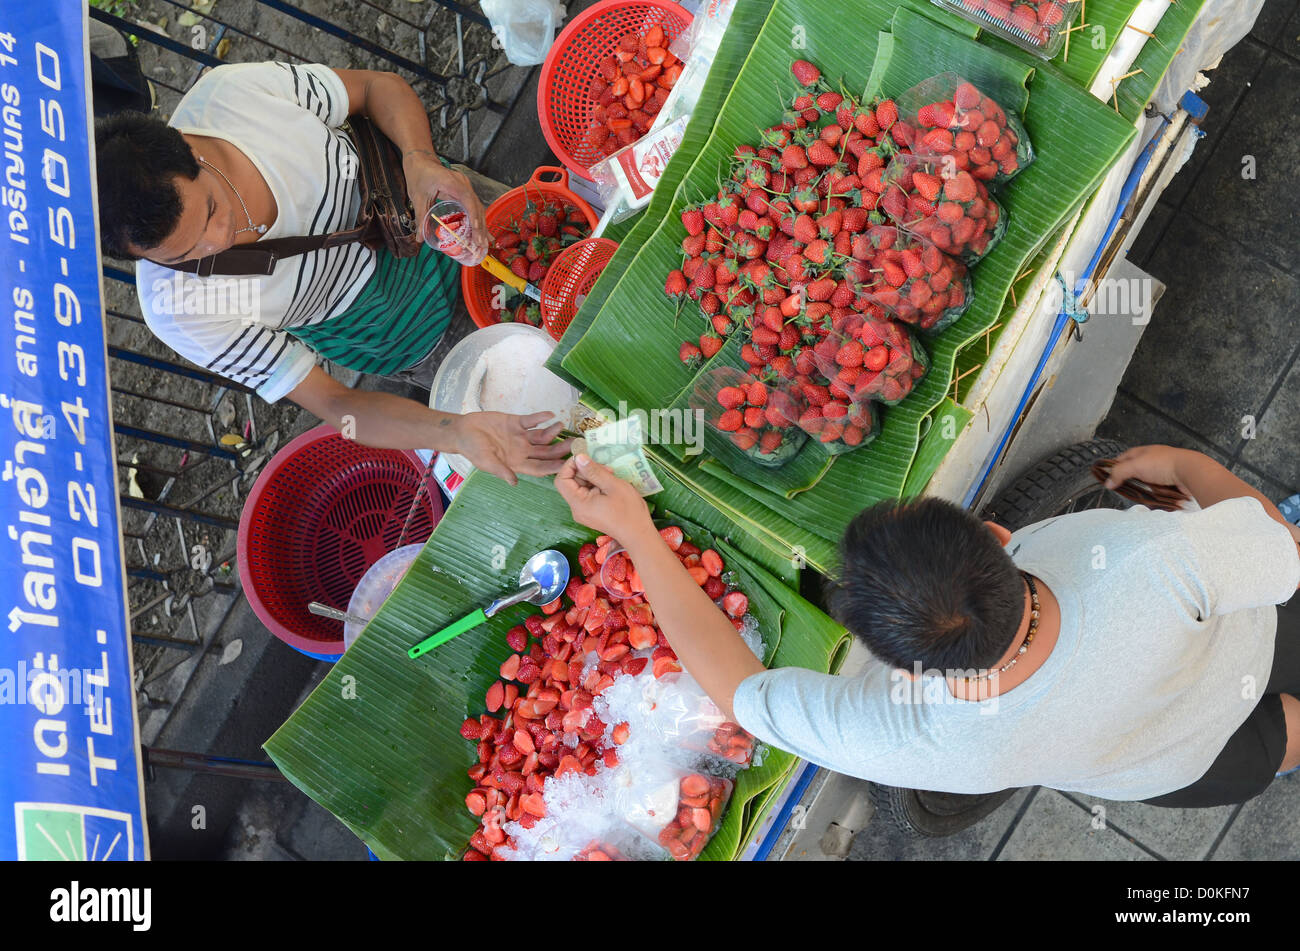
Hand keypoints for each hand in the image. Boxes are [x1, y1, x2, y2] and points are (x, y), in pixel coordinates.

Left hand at [403, 152, 487, 257]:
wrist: (420, 159)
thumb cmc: (419, 174)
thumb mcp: (418, 196)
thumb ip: (420, 217)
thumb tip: (420, 238)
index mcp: (452, 183)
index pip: (468, 200)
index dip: (474, 217)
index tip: (476, 231)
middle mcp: (463, 184)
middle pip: (476, 206)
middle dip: (480, 227)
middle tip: (480, 244)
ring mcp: (465, 187)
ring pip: (477, 207)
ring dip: (480, 225)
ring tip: (482, 243)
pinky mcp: (464, 191)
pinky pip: (473, 206)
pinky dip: (476, 219)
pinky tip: (479, 232)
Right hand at [452, 411, 571, 485]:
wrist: (462, 431)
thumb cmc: (472, 449)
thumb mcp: (486, 462)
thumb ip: (501, 470)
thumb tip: (514, 482)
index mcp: (517, 463)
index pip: (539, 467)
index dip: (552, 467)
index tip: (566, 465)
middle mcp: (523, 450)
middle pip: (546, 452)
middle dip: (559, 449)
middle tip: (573, 445)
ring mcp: (521, 436)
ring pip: (542, 436)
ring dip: (552, 432)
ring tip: (561, 425)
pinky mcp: (516, 422)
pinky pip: (532, 420)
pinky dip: (541, 417)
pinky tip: (550, 414)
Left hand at [554, 454, 653, 540]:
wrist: (639, 534)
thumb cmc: (628, 510)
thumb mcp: (612, 485)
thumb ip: (594, 470)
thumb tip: (578, 457)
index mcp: (578, 504)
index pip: (561, 480)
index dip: (570, 466)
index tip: (586, 458)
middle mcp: (577, 509)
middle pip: (571, 483)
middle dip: (586, 471)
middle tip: (606, 468)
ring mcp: (584, 512)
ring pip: (581, 487)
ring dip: (593, 477)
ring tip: (611, 475)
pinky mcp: (591, 513)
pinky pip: (588, 494)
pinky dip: (597, 485)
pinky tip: (610, 484)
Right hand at [1104, 445, 1192, 494]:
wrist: (1190, 472)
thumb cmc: (1164, 464)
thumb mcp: (1135, 465)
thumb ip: (1119, 472)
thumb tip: (1108, 482)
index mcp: (1144, 451)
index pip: (1124, 457)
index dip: (1115, 466)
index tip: (1109, 477)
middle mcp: (1153, 459)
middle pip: (1136, 470)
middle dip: (1130, 479)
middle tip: (1123, 488)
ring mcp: (1163, 470)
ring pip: (1148, 480)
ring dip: (1143, 487)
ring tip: (1138, 494)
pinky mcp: (1172, 480)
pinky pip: (1159, 488)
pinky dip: (1155, 492)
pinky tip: (1153, 496)